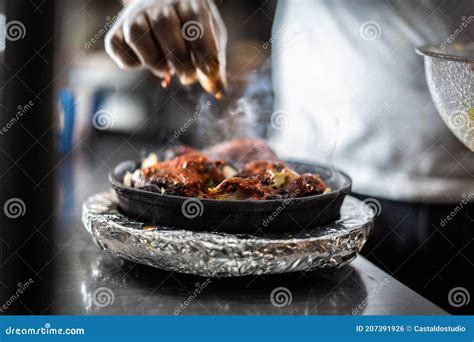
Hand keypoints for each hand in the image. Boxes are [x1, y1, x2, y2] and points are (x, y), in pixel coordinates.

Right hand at [105, 0, 226, 95]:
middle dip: (180, 59)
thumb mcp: (210, 38)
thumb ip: (214, 62)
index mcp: (187, 1)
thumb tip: (217, 90)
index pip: (195, 20)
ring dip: (154, 61)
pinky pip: (119, 48)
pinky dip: (132, 63)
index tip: (209, 71)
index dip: (203, 48)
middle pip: (164, 25)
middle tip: (188, 76)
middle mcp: (158, 4)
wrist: (159, 8)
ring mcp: (133, 15)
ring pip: (137, 35)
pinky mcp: (116, 31)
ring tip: (166, 70)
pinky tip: (147, 63)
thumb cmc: (191, 28)